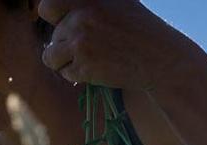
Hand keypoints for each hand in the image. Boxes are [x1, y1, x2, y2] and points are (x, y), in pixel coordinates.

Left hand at [37, 0, 197, 90]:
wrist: (160, 58)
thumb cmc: (140, 30)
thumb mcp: (115, 3)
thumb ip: (87, 5)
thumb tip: (57, 10)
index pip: (46, 7)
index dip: (55, 19)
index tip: (69, 27)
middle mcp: (80, 16)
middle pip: (53, 35)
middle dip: (65, 44)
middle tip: (89, 49)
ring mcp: (81, 41)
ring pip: (51, 57)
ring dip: (66, 62)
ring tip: (89, 61)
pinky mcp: (84, 66)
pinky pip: (66, 73)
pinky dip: (78, 76)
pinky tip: (97, 71)